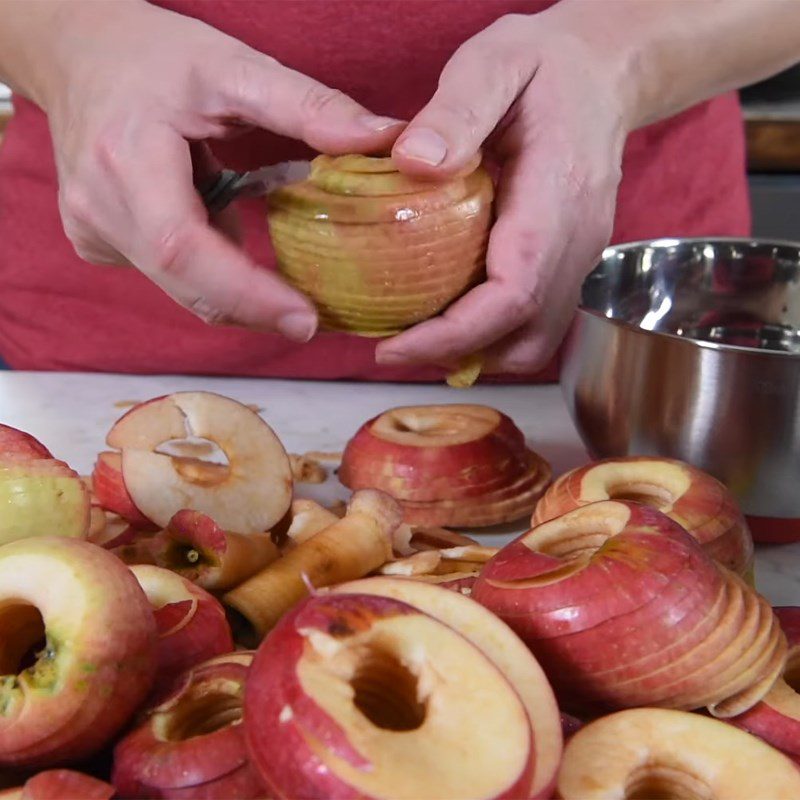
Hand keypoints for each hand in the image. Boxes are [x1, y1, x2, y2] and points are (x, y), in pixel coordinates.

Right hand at [44, 0, 401, 340]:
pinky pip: (166, 277)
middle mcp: (98, 206)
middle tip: (308, 317)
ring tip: (268, 265)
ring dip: (233, 290)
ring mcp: (91, 230)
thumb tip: (383, 137)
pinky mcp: (96, 242)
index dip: (246, 293)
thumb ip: (309, 105)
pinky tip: (216, 229)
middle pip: (185, 285)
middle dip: (253, 308)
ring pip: (179, 290)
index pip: (184, 247)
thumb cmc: (154, 56)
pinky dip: (206, 271)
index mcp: (127, 159)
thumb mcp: (234, 67)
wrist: (78, 54)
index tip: (303, 319)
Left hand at [378, 7, 629, 372]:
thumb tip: (411, 163)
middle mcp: (576, 243)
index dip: (454, 333)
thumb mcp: (495, 63)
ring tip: (417, 338)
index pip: (513, 294)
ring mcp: (578, 259)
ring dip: (476, 353)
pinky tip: (449, 315)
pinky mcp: (568, 265)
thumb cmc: (546, 66)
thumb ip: (457, 110)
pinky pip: (534, 323)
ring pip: (533, 342)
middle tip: (393, 347)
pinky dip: (490, 336)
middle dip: (455, 354)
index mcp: (557, 198)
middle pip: (524, 335)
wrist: (602, 75)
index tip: (394, 347)